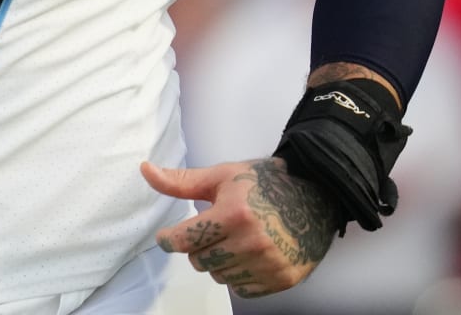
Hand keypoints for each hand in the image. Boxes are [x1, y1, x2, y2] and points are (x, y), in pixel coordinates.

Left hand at [143, 157, 336, 298]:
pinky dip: (238, 275)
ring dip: (218, 261)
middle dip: (197, 247)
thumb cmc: (264, 184)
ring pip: (219, 276)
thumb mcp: (222, 176)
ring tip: (233, 240)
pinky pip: (242, 289)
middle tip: (211, 231)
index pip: (185, 240)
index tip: (167, 237)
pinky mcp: (283, 279)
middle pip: (199, 261)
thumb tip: (145, 171)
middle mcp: (253, 242)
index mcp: (234, 213)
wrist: (315, 196)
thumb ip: (182, 181)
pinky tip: (248, 254)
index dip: (169, 239)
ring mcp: (270, 263)